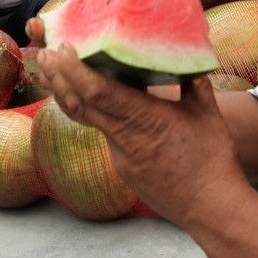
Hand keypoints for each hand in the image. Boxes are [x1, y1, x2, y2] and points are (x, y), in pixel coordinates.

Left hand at [36, 43, 244, 227]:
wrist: (209, 208)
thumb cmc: (213, 160)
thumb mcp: (208, 114)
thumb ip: (195, 83)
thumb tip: (190, 58)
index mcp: (144, 118)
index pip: (98, 92)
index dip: (75, 70)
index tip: (63, 49)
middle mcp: (124, 136)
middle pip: (79, 104)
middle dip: (58, 77)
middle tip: (44, 54)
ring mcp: (119, 155)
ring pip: (85, 120)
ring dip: (66, 94)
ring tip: (53, 72)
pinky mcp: (122, 167)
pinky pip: (102, 134)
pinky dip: (89, 113)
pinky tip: (85, 98)